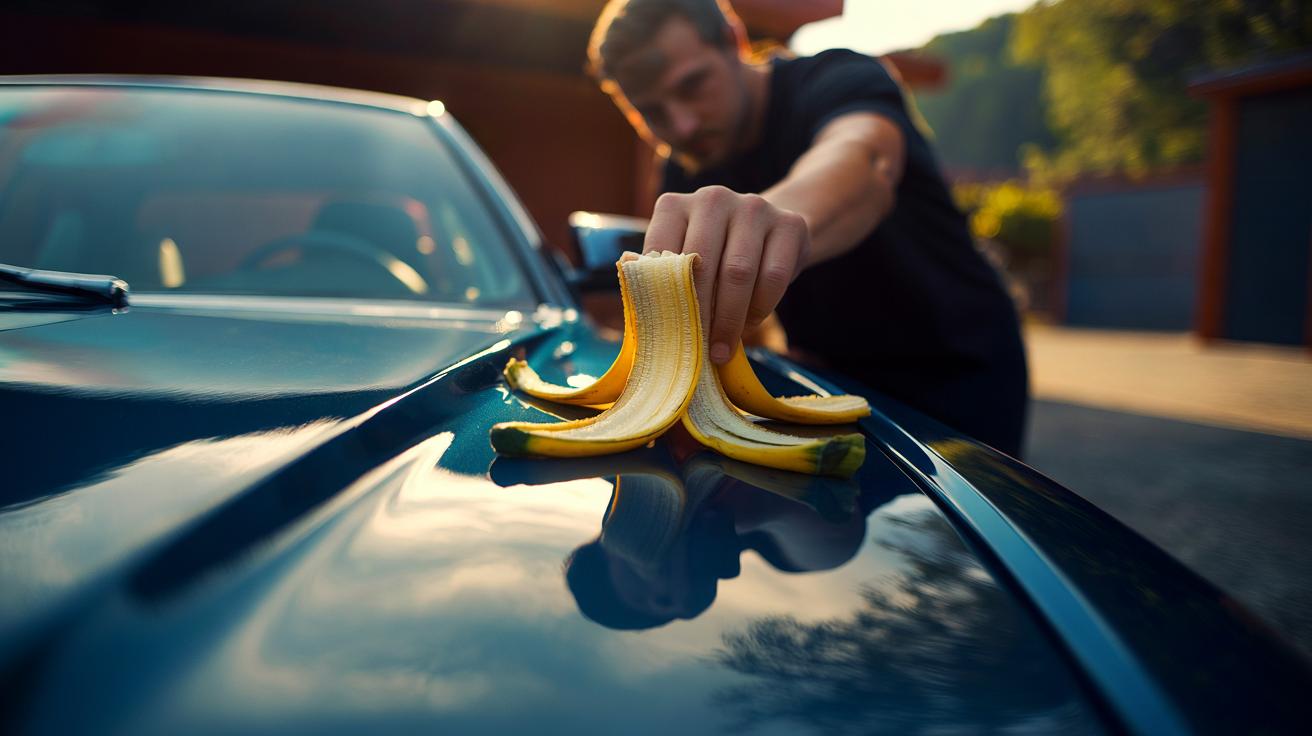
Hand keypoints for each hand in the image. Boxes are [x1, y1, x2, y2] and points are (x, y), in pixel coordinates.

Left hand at [642, 186, 809, 363]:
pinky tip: (749, 325)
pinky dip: (760, 309)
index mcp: (675, 206)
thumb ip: (660, 276)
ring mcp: (753, 207)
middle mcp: (712, 199)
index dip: (661, 296)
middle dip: (698, 315)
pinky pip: (773, 276)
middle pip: (702, 265)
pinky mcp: (789, 223)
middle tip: (696, 351)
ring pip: (739, 273)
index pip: (660, 253)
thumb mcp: (684, 257)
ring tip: (721, 349)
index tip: (663, 331)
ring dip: (730, 319)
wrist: (772, 230)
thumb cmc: (715, 254)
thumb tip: (640, 307)